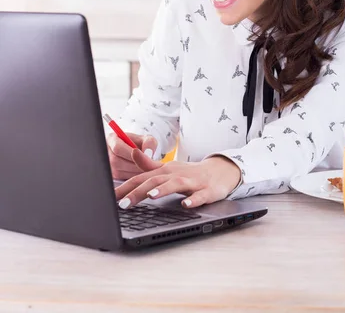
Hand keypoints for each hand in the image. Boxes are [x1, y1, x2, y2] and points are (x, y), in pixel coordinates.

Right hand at [107, 132, 159, 180]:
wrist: (140, 153)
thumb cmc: (141, 144)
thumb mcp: (148, 139)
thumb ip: (149, 142)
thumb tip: (147, 152)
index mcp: (112, 139)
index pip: (118, 148)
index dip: (131, 154)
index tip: (146, 157)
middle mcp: (106, 152)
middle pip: (117, 162)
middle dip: (136, 165)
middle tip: (152, 166)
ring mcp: (108, 165)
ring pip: (120, 172)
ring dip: (136, 172)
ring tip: (149, 169)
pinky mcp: (112, 176)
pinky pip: (122, 179)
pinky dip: (134, 177)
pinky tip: (143, 173)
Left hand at [115, 152, 241, 208]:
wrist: (220, 171)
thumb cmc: (190, 173)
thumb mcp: (168, 168)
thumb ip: (149, 165)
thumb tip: (132, 154)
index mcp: (165, 171)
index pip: (141, 178)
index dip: (125, 187)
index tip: (109, 196)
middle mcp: (176, 175)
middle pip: (154, 181)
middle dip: (138, 191)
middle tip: (122, 203)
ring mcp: (192, 182)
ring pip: (175, 185)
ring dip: (163, 190)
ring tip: (150, 197)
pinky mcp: (207, 191)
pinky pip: (200, 196)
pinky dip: (193, 200)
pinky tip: (185, 205)